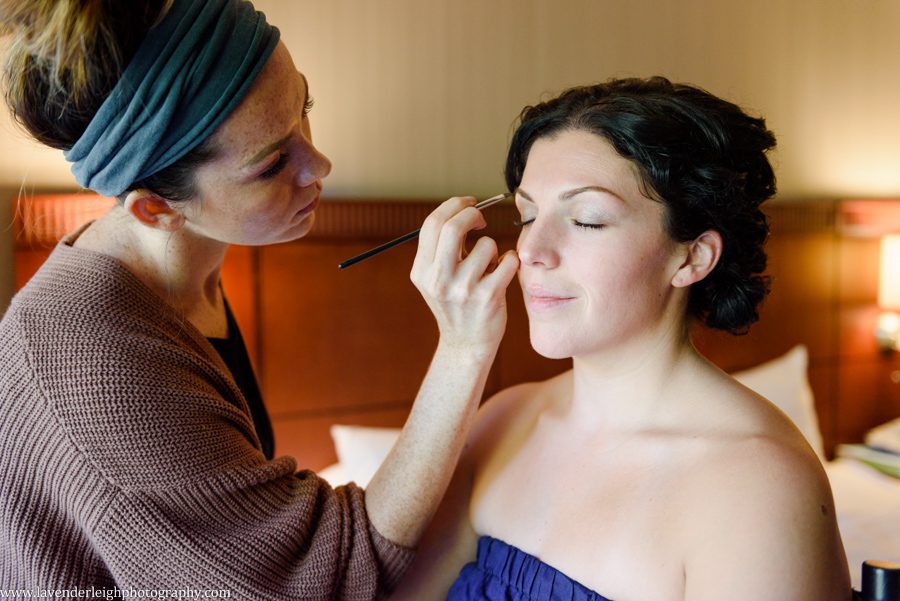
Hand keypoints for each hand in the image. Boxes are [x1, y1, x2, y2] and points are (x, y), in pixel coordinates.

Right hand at [410, 196, 519, 356]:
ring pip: (486, 244)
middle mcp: (438, 280)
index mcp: (422, 271)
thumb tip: (462, 209)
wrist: (466, 344)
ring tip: (489, 263)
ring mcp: (463, 290)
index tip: (468, 204)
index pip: (433, 224)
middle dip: (472, 214)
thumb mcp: (436, 278)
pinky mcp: (488, 297)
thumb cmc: (456, 303)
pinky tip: (503, 271)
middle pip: (453, 227)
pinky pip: (507, 260)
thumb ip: (442, 248)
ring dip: (493, 247)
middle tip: (481, 218)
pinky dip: (509, 260)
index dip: (453, 206)